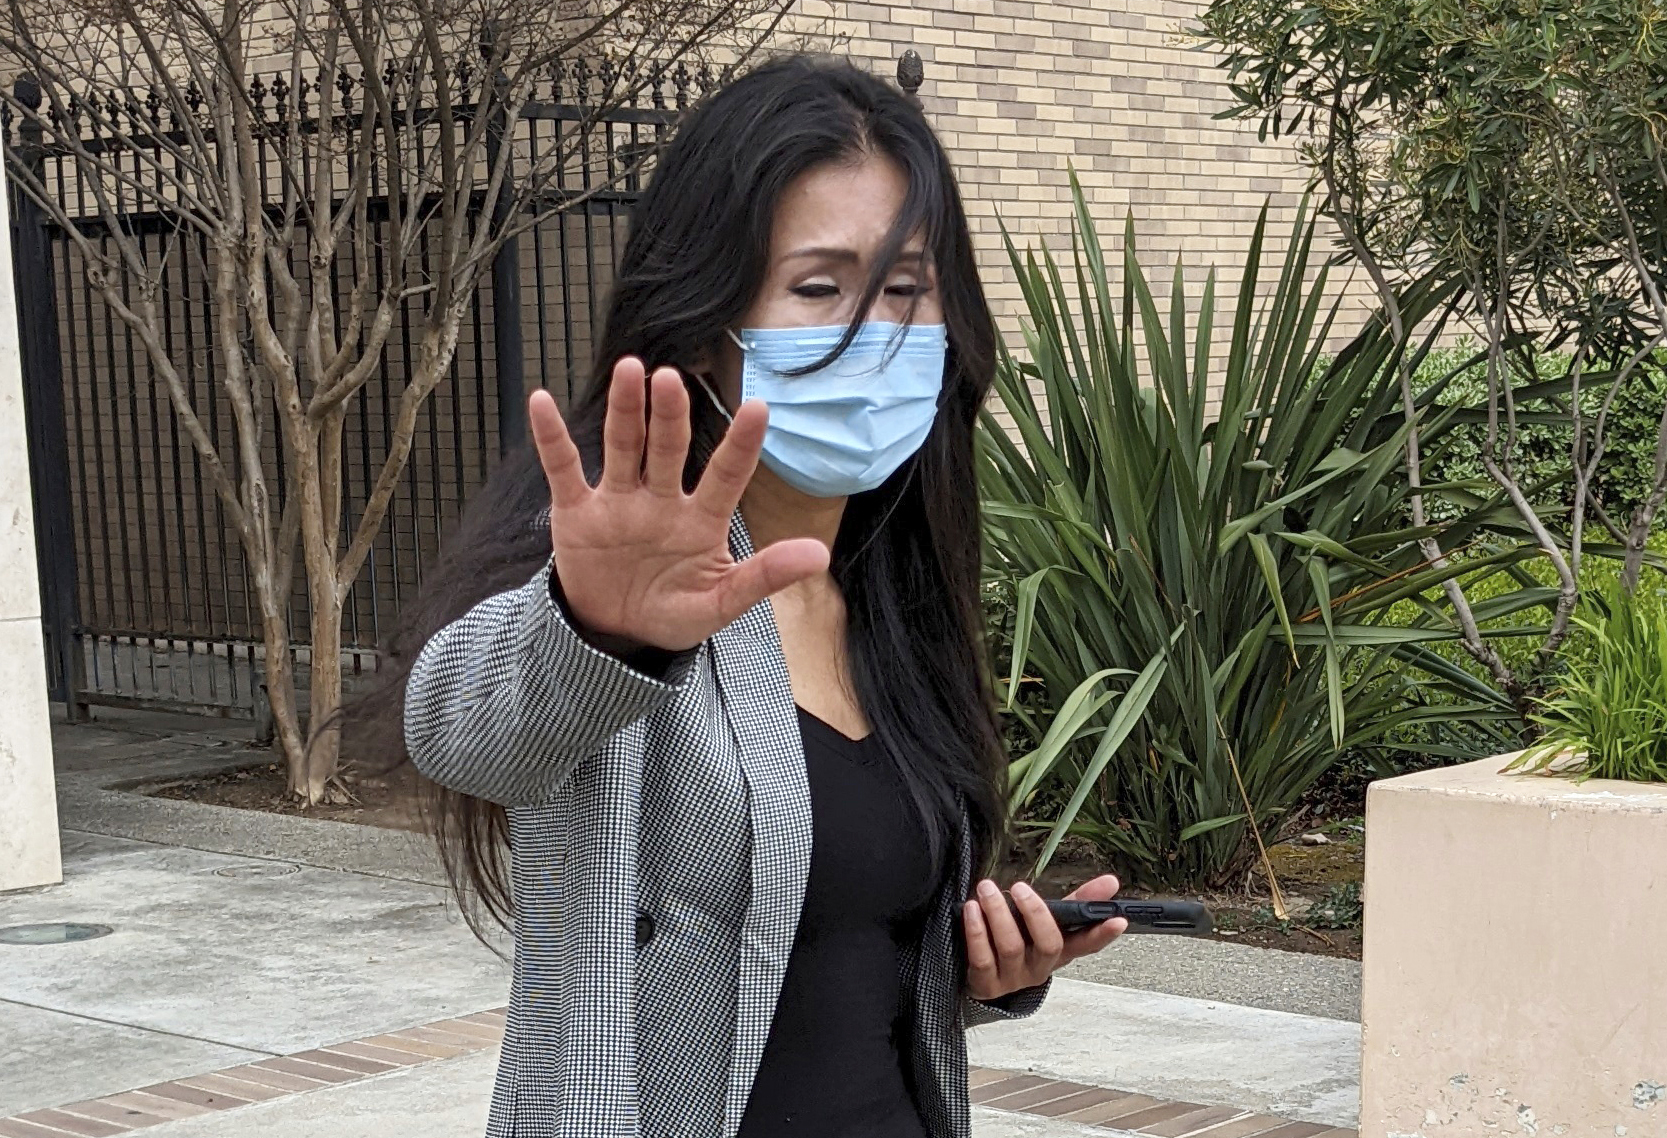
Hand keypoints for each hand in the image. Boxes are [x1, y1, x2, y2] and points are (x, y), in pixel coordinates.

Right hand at [530, 358, 829, 651]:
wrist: (615, 634)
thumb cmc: (674, 614)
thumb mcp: (720, 603)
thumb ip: (764, 577)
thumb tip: (819, 555)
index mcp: (701, 521)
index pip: (725, 476)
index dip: (740, 445)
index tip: (759, 407)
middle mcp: (661, 500)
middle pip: (667, 448)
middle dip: (669, 415)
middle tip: (670, 380)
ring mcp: (618, 501)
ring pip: (623, 445)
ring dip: (624, 409)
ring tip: (629, 370)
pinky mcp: (577, 512)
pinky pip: (563, 469)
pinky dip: (551, 438)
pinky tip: (541, 402)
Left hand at [962, 875, 1126, 1001]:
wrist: (982, 980)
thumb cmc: (1019, 942)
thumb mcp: (1044, 922)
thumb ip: (1075, 902)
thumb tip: (1112, 882)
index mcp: (1058, 953)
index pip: (1086, 944)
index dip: (1102, 934)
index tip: (1117, 920)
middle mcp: (1039, 968)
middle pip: (1049, 944)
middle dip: (1035, 913)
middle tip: (1019, 888)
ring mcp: (1013, 979)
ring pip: (1011, 947)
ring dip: (998, 914)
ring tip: (986, 890)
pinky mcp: (986, 984)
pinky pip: (982, 958)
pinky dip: (976, 931)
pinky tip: (971, 910)